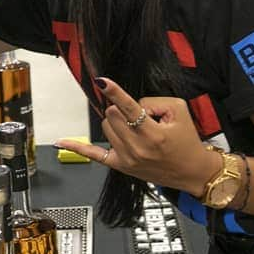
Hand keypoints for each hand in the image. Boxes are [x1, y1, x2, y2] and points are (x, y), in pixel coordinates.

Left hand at [54, 78, 219, 195]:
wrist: (192, 171)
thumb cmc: (186, 142)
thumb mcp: (179, 112)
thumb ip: (154, 102)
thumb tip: (132, 103)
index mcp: (153, 134)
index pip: (129, 108)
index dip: (115, 92)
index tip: (102, 81)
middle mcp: (138, 148)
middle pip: (113, 114)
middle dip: (123, 109)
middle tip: (140, 116)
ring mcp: (127, 158)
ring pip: (106, 126)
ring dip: (117, 122)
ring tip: (136, 129)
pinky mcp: (120, 165)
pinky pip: (94, 154)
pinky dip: (77, 146)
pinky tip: (62, 141)